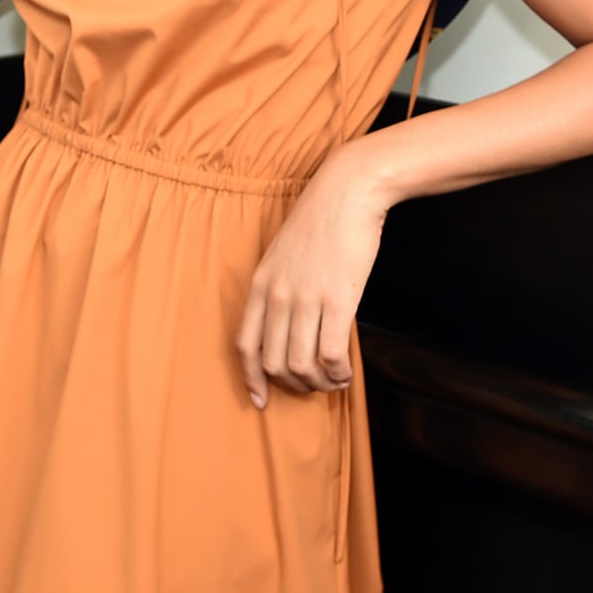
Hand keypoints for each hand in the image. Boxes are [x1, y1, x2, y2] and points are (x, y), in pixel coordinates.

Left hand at [235, 152, 389, 407]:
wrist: (347, 192)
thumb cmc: (321, 221)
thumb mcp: (283, 254)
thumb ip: (280, 288)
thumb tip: (289, 327)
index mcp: (261, 284)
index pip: (245, 344)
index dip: (252, 379)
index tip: (261, 400)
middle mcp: (278, 295)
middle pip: (274, 362)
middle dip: (294, 386)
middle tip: (313, 388)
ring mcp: (306, 299)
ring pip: (302, 365)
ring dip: (319, 384)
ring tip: (334, 382)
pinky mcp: (338, 300)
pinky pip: (331, 355)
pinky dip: (338, 374)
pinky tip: (347, 373)